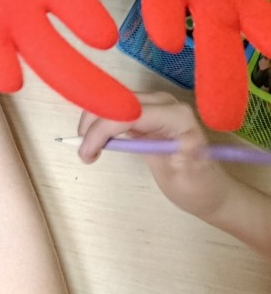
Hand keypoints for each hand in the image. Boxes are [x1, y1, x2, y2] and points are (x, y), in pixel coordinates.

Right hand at [76, 92, 231, 222]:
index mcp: (177, 115)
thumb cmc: (201, 188)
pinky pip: (113, 111)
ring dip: (93, 124)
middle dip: (93, 125)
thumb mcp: (192, 178)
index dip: (103, 129)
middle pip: (116, 102)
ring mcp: (152, 105)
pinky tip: (95, 144)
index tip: (87, 153)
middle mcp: (163, 103)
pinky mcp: (142, 113)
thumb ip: (186, 158)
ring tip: (88, 152)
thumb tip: (184, 144)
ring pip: (110, 103)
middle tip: (84, 155)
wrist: (208, 190)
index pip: (130, 112)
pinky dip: (99, 125)